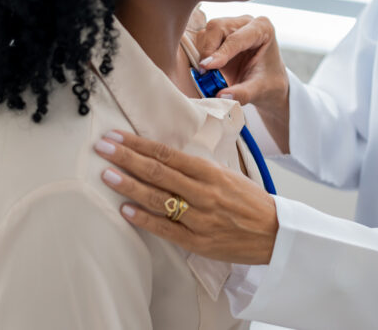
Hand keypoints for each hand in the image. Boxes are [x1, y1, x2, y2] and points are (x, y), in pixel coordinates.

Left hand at [95, 130, 277, 264]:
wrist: (275, 233)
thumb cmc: (251, 202)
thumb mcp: (228, 175)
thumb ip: (198, 169)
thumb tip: (166, 158)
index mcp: (211, 172)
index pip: (168, 154)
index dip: (139, 144)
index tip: (117, 136)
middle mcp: (203, 192)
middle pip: (158, 171)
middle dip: (127, 158)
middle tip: (102, 147)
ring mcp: (200, 218)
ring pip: (158, 198)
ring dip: (129, 185)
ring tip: (107, 175)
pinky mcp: (198, 242)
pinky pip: (166, 229)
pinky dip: (144, 219)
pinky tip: (124, 210)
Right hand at [194, 16, 289, 151]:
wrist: (270, 84)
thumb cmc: (270, 84)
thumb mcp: (259, 90)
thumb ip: (243, 93)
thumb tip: (221, 96)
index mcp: (262, 28)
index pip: (236, 38)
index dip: (220, 53)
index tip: (207, 67)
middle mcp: (245, 23)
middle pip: (217, 28)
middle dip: (208, 50)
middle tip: (204, 72)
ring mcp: (230, 27)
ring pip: (207, 33)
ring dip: (202, 53)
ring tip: (206, 74)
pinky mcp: (219, 36)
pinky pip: (202, 41)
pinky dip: (200, 56)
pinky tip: (205, 70)